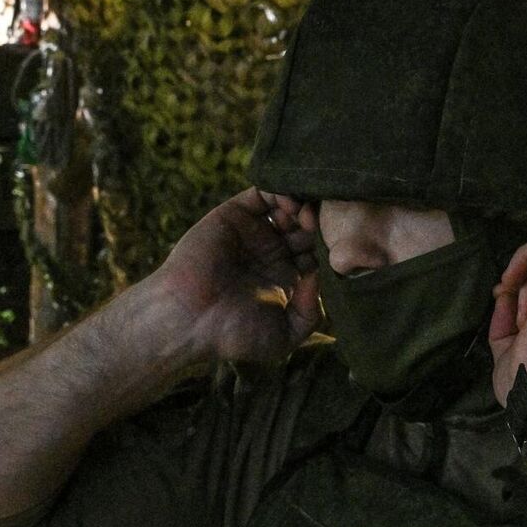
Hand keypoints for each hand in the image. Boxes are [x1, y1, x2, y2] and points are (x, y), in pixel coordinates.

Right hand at [143, 188, 321, 365]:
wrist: (188, 320)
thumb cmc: (233, 334)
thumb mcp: (285, 335)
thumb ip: (311, 312)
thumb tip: (319, 276)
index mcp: (283, 276)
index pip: (317, 251)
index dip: (330, 247)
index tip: (338, 248)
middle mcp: (269, 252)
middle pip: (305, 227)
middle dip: (319, 224)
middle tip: (325, 225)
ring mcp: (252, 233)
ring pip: (287, 207)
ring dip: (302, 206)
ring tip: (307, 215)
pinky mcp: (233, 216)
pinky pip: (261, 194)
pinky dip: (279, 192)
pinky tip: (290, 203)